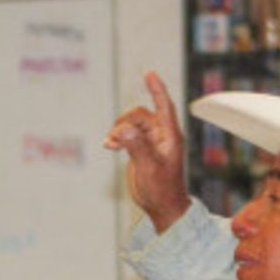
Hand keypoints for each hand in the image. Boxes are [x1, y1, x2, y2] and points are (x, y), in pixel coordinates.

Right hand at [104, 71, 190, 231]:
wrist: (163, 207)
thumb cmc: (162, 189)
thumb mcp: (149, 168)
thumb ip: (138, 147)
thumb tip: (124, 129)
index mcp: (170, 136)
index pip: (164, 106)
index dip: (157, 89)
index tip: (149, 73)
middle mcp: (161, 136)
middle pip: (140, 115)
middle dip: (125, 122)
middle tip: (115, 139)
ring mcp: (151, 142)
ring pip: (131, 124)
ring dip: (118, 131)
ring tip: (110, 144)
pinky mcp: (141, 150)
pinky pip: (126, 135)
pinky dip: (117, 138)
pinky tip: (109, 146)